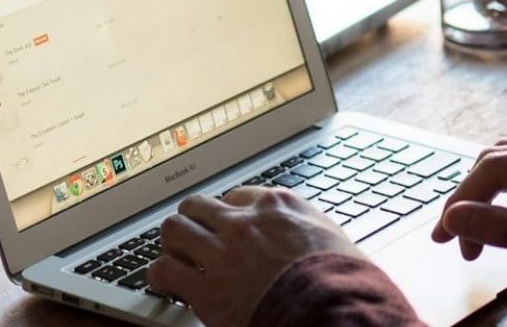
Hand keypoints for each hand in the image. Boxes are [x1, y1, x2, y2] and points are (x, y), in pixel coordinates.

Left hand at [149, 187, 363, 326]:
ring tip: (176, 257)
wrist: (333, 310)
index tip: (229, 226)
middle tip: (195, 239)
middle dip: (194, 222)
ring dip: (173, 244)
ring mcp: (221, 252)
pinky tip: (167, 284)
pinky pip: (163, 270)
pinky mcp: (205, 288)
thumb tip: (313, 239)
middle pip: (198, 206)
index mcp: (278, 206)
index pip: (239, 196)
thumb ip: (312, 232)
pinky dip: (161, 277)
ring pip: (174, 229)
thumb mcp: (336, 240)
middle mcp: (244, 222)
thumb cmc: (345, 281)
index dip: (231, 213)